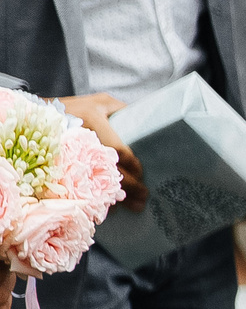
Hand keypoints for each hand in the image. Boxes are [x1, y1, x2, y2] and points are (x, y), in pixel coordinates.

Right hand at [57, 93, 143, 210]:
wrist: (37, 114)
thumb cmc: (77, 107)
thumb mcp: (101, 102)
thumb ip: (122, 110)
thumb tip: (146, 122)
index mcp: (92, 118)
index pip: (119, 150)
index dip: (133, 166)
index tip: (143, 175)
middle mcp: (79, 135)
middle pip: (110, 169)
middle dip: (130, 185)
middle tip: (144, 196)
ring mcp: (66, 150)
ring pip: (94, 180)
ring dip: (115, 196)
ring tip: (131, 205)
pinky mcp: (58, 161)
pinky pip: (77, 184)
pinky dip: (94, 197)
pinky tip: (108, 205)